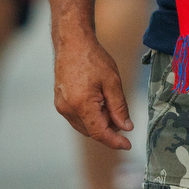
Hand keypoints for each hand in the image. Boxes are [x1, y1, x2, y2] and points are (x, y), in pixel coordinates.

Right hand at [53, 28, 133, 149]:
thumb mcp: (112, 82)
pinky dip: (90, 116)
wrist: (72, 43)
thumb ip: (119, 107)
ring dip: (99, 122)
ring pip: (84, 126)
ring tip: (109, 104)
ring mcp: (61, 105)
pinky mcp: (60, 101)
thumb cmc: (92, 58)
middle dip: (108, 129)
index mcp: (81, 104)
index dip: (115, 142)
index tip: (128, 145)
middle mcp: (67, 108)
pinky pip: (77, 117)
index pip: (99, 133)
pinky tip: (99, 101)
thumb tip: (126, 127)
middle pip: (91, 131)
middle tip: (122, 116)